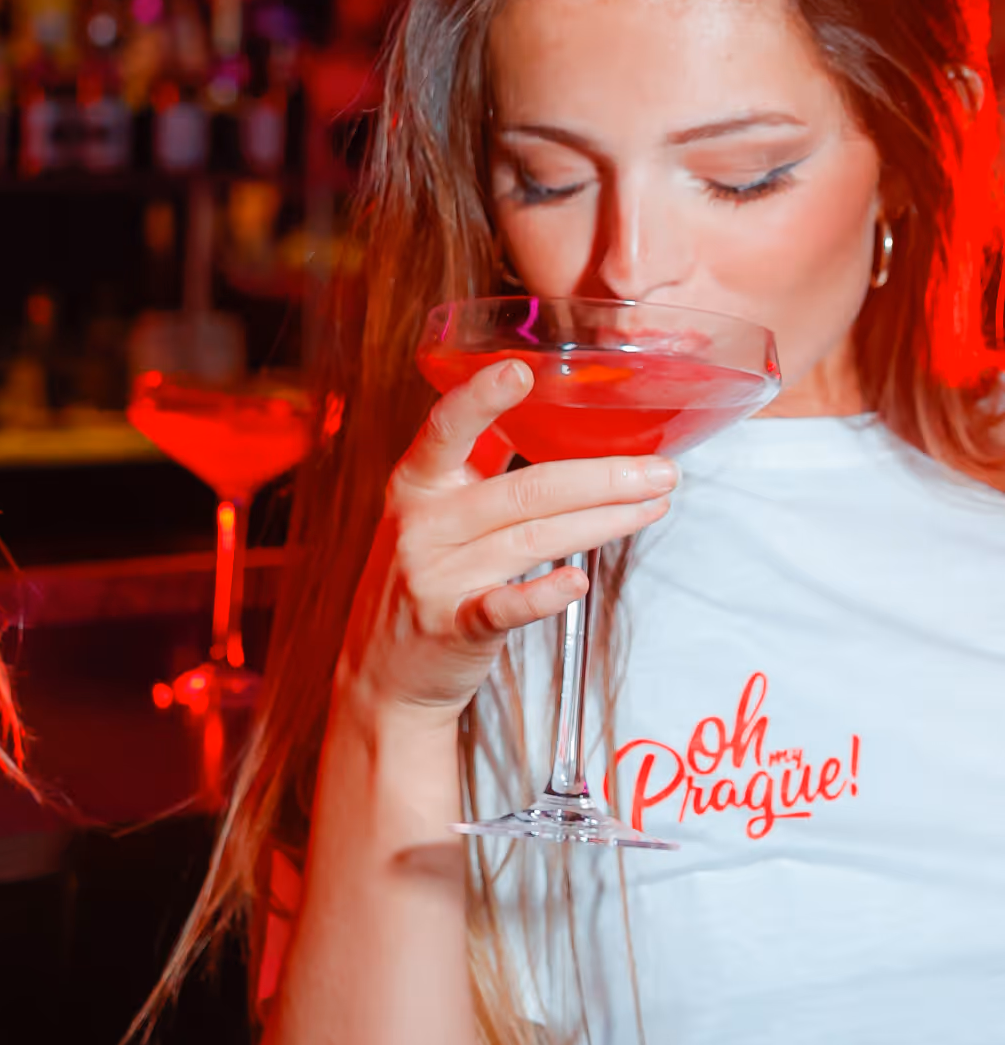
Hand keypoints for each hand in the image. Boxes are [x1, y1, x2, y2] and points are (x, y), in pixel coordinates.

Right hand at [339, 356, 677, 723]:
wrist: (382, 675)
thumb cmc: (422, 580)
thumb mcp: (432, 512)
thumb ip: (475, 463)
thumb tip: (537, 405)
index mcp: (419, 484)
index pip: (447, 430)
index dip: (481, 398)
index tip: (521, 370)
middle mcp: (424, 525)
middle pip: (524, 490)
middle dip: (602, 477)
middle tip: (661, 470)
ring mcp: (436, 578)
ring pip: (533, 540)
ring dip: (604, 522)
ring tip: (653, 506)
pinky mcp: (455, 627)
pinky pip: (504, 606)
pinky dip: (544, 594)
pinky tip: (579, 581)